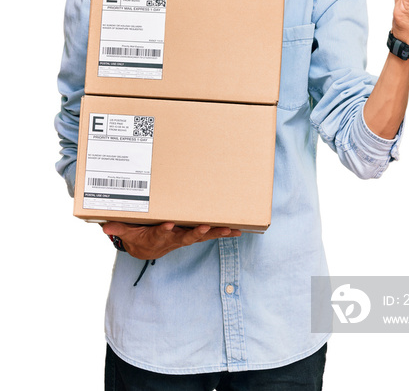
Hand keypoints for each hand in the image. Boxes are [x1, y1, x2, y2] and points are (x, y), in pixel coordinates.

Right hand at [102, 221, 240, 259]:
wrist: (144, 249)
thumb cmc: (137, 235)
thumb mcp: (126, 232)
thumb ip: (118, 228)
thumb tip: (104, 226)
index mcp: (156, 236)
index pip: (160, 233)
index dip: (164, 230)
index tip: (168, 224)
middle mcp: (173, 239)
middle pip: (185, 237)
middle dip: (195, 233)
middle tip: (205, 227)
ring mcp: (184, 238)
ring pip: (201, 236)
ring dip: (215, 233)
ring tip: (229, 230)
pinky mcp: (192, 236)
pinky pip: (209, 234)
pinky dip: (222, 233)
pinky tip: (237, 230)